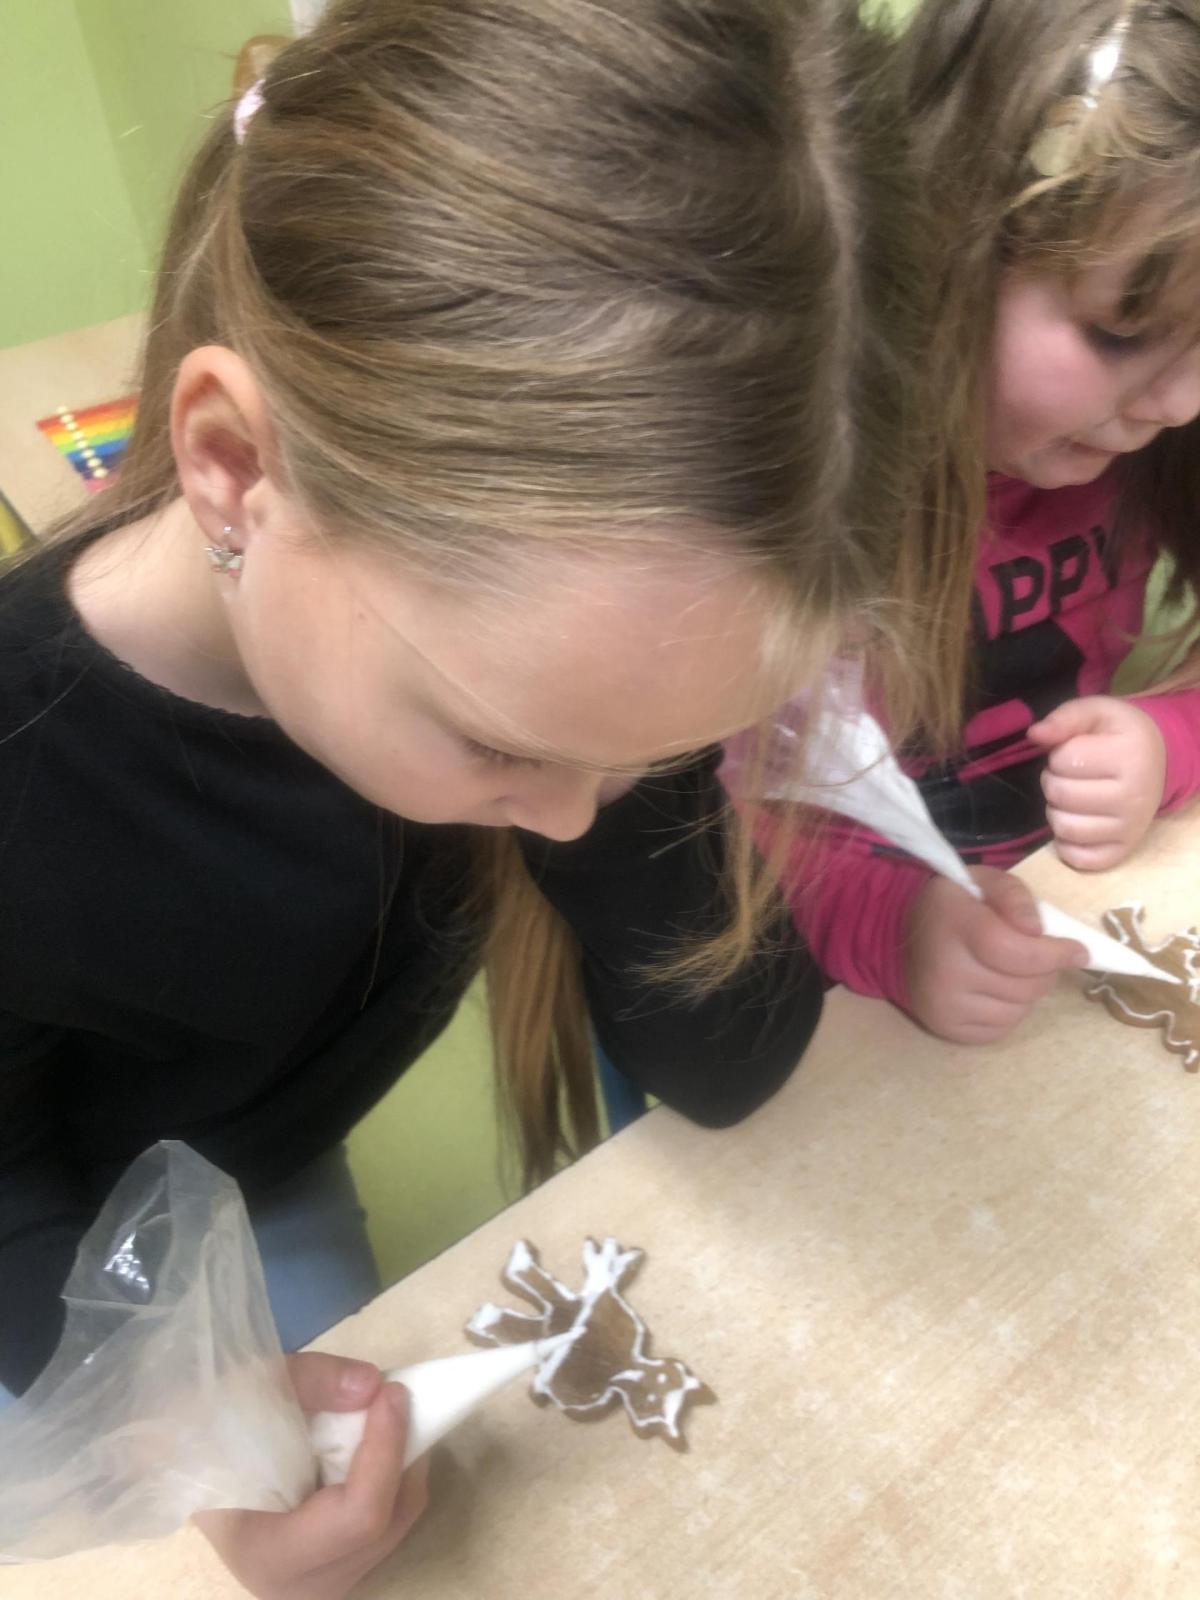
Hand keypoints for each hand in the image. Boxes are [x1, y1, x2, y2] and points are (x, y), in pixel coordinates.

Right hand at [194, 1352, 428, 1599]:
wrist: (188, 1459)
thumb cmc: (211, 1427)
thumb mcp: (249, 1390)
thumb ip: (310, 1381)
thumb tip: (371, 1384)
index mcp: (271, 1556)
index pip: (357, 1516)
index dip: (383, 1452)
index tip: (391, 1392)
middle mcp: (306, 1584)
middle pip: (387, 1521)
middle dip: (399, 1451)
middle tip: (393, 1393)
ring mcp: (327, 1581)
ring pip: (397, 1523)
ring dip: (399, 1461)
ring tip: (381, 1413)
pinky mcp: (341, 1566)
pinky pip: (389, 1524)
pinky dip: (390, 1478)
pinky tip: (369, 1443)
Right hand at [904, 868, 1087, 1043]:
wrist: (898, 937)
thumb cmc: (951, 906)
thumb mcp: (982, 881)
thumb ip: (1015, 896)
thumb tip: (1038, 931)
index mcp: (956, 926)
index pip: (1018, 952)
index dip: (1055, 954)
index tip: (1079, 951)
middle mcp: (946, 972)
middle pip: (1025, 985)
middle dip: (1045, 970)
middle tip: (1039, 955)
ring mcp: (945, 1005)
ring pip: (1019, 1010)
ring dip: (1028, 991)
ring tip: (1013, 971)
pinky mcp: (947, 1029)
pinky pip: (1003, 1028)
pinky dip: (1011, 1009)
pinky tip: (996, 989)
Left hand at [1028, 696, 1165, 870]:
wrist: (1156, 761)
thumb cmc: (1118, 735)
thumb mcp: (1096, 712)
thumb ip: (1064, 718)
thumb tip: (1034, 734)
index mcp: (1130, 757)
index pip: (1064, 760)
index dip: (1058, 754)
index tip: (1074, 752)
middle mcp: (1134, 797)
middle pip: (1060, 795)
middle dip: (1052, 782)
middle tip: (1068, 776)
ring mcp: (1130, 829)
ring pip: (1064, 828)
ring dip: (1055, 811)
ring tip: (1071, 797)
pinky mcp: (1122, 851)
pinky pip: (1078, 858)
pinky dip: (1066, 843)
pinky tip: (1075, 822)